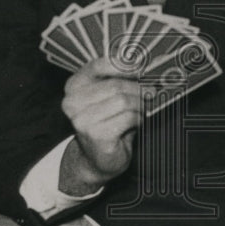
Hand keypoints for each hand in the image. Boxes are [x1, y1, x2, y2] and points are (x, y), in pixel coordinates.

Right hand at [60, 56, 142, 193]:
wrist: (97, 160)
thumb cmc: (106, 123)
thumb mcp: (108, 97)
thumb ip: (119, 79)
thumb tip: (146, 65)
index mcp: (73, 86)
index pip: (99, 65)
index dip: (123, 65)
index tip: (142, 66)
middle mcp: (72, 102)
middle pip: (116, 85)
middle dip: (138, 88)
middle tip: (151, 92)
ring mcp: (82, 119)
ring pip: (124, 101)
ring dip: (140, 105)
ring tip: (142, 111)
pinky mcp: (96, 134)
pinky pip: (128, 117)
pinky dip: (139, 119)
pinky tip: (137, 124)